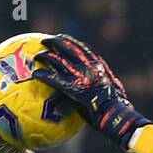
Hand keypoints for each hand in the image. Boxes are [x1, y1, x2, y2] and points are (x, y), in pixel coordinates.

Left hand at [33, 35, 150, 145]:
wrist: (115, 114)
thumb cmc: (116, 107)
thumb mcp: (114, 89)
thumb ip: (105, 83)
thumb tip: (108, 86)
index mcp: (98, 65)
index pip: (81, 48)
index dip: (69, 42)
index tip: (61, 38)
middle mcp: (88, 66)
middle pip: (67, 48)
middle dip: (54, 42)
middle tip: (45, 41)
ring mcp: (80, 76)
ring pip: (58, 60)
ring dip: (45, 56)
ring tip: (36, 56)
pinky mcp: (73, 88)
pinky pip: (54, 78)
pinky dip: (44, 74)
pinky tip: (36, 74)